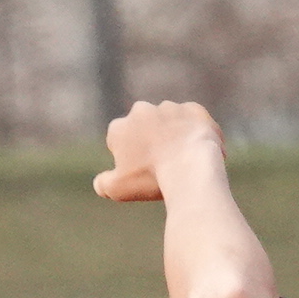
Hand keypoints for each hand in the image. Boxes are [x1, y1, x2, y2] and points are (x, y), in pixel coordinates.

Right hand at [94, 100, 226, 203]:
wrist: (190, 168)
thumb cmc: (151, 179)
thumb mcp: (118, 189)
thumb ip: (103, 184)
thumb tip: (99, 183)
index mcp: (119, 128)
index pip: (119, 141)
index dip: (129, 158)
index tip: (141, 171)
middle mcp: (141, 111)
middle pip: (143, 128)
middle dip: (150, 141)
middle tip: (162, 164)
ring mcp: (168, 107)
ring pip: (169, 122)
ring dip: (173, 135)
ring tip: (183, 159)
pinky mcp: (193, 109)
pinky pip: (193, 120)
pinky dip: (195, 132)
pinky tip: (199, 150)